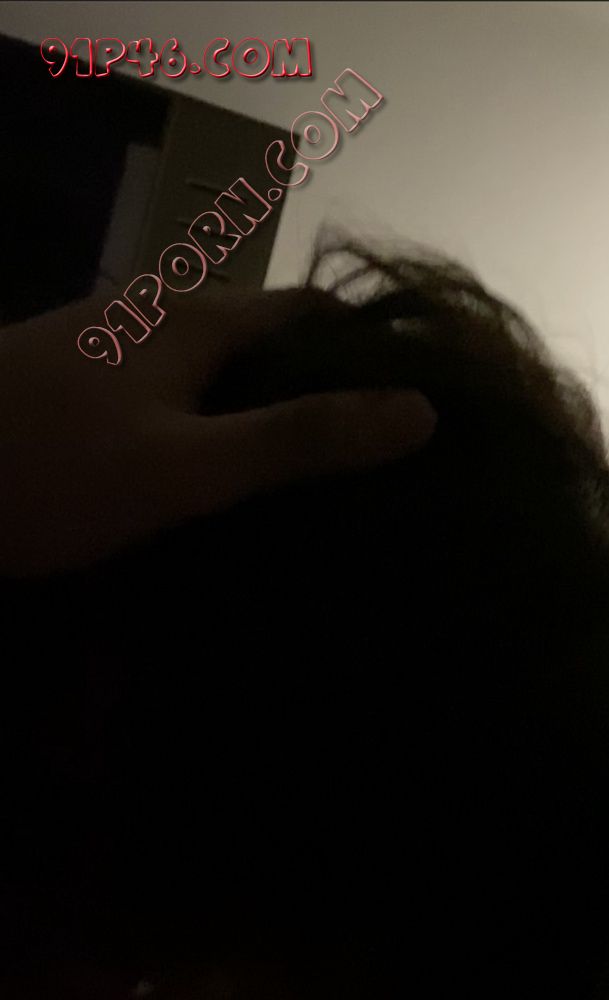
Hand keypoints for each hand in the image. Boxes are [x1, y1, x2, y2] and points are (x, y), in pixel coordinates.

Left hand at [0, 285, 435, 576]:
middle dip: (324, 386)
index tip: (415, 408)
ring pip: (220, 366)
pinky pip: (177, 389)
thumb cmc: (54, 470)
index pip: (315, 313)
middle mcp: (162, 313)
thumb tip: (419, 412)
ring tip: (311, 473)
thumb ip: (299, 439)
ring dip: (267, 407)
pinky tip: (221, 471)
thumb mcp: (188, 467)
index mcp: (200, 319)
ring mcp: (118, 343)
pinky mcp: (87, 380)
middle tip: (372, 457)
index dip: (374, 352)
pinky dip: (215, 421)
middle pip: (270, 337)